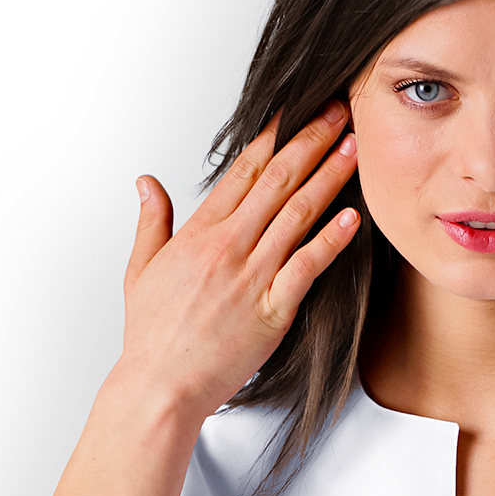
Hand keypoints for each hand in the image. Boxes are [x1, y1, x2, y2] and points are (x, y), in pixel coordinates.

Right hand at [117, 103, 361, 422]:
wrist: (160, 385)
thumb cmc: (152, 336)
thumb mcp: (140, 269)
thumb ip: (151, 220)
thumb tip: (147, 182)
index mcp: (199, 233)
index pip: (243, 171)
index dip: (273, 136)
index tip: (295, 110)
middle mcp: (228, 247)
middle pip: (277, 181)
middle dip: (311, 141)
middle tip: (339, 111)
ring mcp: (251, 277)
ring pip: (296, 215)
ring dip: (328, 177)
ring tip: (354, 148)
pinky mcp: (271, 310)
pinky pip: (305, 268)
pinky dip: (330, 241)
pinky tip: (351, 217)